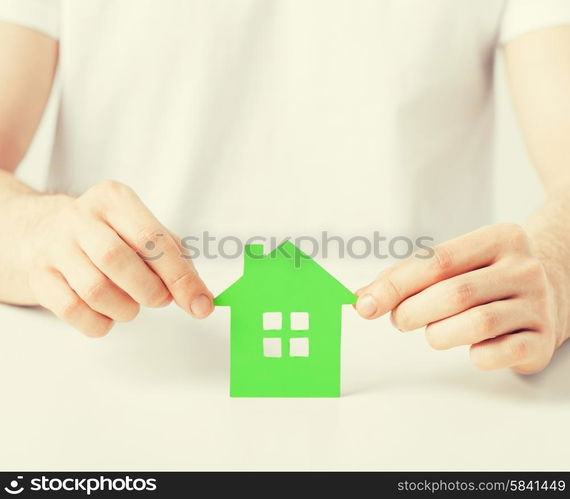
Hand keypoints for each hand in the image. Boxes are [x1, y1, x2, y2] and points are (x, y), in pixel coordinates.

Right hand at [25, 180, 212, 336]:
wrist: (43, 230)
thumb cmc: (109, 234)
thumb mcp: (144, 231)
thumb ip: (176, 260)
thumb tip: (200, 300)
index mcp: (115, 199)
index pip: (153, 240)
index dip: (181, 277)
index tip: (201, 304)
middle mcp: (81, 217)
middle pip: (118, 261)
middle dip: (150, 291)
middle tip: (159, 299)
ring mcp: (55, 246)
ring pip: (95, 290)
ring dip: (125, 309)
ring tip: (131, 305)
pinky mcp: (38, 275)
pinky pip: (72, 310)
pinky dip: (99, 323)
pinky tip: (107, 315)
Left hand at [355, 224, 560, 373]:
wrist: (554, 287)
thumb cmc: (488, 275)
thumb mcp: (457, 262)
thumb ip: (410, 276)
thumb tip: (363, 298)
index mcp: (498, 238)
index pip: (437, 261)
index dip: (395, 285)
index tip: (364, 304)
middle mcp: (523, 268)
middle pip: (454, 293)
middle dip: (413, 312)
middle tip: (402, 319)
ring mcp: (538, 304)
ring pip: (475, 324)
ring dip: (438, 334)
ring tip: (433, 332)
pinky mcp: (542, 339)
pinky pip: (496, 354)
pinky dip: (472, 355)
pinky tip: (470, 346)